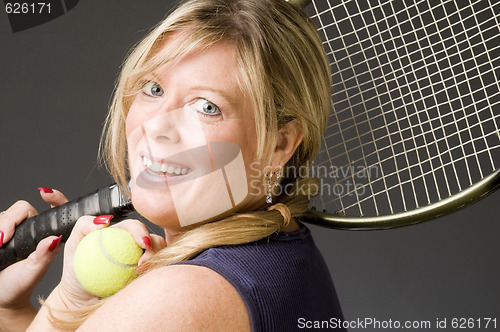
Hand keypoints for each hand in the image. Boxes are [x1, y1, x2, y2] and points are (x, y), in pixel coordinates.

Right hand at [0, 188, 67, 310]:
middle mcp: (32, 229)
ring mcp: (15, 230)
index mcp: (48, 235)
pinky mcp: (2, 232)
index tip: (46, 193)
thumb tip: (54, 239)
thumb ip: (43, 256)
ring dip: (0, 227)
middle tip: (1, 240)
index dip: (55, 198)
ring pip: (6, 215)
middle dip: (10, 221)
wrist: (1, 294)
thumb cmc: (20, 285)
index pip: (55, 210)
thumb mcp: (33, 272)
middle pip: (21, 209)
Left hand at [55, 217, 166, 306]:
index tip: (142, 243)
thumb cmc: (77, 270)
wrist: (79, 298)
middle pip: (154, 239)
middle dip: (155, 247)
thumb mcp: (74, 244)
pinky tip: (142, 281)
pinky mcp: (145, 276)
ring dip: (156, 261)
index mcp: (121, 233)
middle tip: (142, 264)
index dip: (142, 232)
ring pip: (160, 255)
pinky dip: (153, 275)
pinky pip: (155, 273)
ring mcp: (142, 261)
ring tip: (142, 273)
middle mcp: (134, 245)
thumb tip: (105, 221)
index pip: (135, 227)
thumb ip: (84, 225)